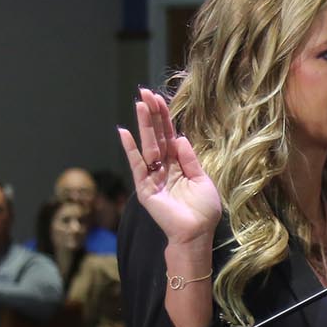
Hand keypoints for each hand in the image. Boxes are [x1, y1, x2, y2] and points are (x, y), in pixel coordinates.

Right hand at [118, 87, 222, 244]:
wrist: (196, 234)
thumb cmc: (202, 210)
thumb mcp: (202, 180)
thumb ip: (190, 159)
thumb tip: (181, 138)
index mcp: (179, 163)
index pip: (169, 135)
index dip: (164, 117)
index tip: (158, 97)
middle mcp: (164, 166)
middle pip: (156, 135)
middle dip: (152, 114)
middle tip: (145, 92)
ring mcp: (153, 176)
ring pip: (147, 145)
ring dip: (143, 125)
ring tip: (139, 104)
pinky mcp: (145, 188)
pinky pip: (137, 165)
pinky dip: (131, 150)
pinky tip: (124, 133)